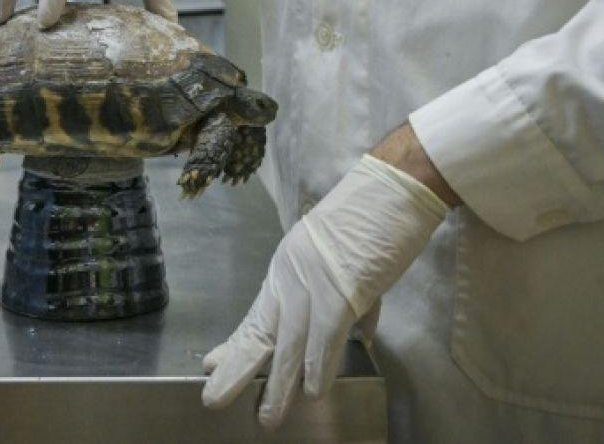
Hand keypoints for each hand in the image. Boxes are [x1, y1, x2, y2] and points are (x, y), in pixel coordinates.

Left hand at [202, 154, 447, 427]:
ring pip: (290, 343)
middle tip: (213, 398)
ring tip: (268, 416)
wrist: (392, 187)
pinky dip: (319, 365)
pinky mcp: (340, 288)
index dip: (237, 345)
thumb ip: (348, 301)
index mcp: (289, 267)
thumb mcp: (348, 261)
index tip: (212, 364)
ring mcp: (313, 282)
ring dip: (279, 384)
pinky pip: (324, 335)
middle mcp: (291, 274)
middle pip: (261, 330)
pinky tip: (312, 392)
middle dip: (238, 369)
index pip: (259, 314)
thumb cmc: (375, 218)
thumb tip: (360, 335)